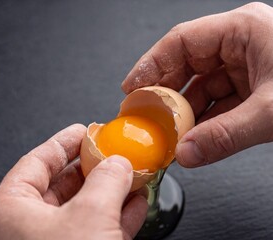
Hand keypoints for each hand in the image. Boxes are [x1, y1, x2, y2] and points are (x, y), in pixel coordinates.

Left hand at [0, 124, 147, 239]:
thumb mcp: (90, 216)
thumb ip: (106, 180)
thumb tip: (118, 163)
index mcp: (10, 209)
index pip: (36, 161)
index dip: (63, 142)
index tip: (84, 130)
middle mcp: (24, 227)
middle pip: (61, 184)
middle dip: (92, 167)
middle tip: (113, 151)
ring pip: (81, 208)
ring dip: (109, 190)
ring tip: (131, 173)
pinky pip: (93, 230)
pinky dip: (115, 215)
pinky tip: (135, 203)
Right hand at [121, 2, 272, 167]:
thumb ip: (226, 135)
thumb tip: (187, 154)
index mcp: (244, 29)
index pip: (182, 41)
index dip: (151, 65)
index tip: (132, 89)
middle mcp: (242, 42)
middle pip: (187, 64)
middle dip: (167, 94)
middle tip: (146, 117)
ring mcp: (249, 64)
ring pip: (203, 86)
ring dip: (186, 113)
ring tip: (169, 133)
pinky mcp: (256, 84)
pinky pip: (220, 100)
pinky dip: (206, 120)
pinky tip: (194, 136)